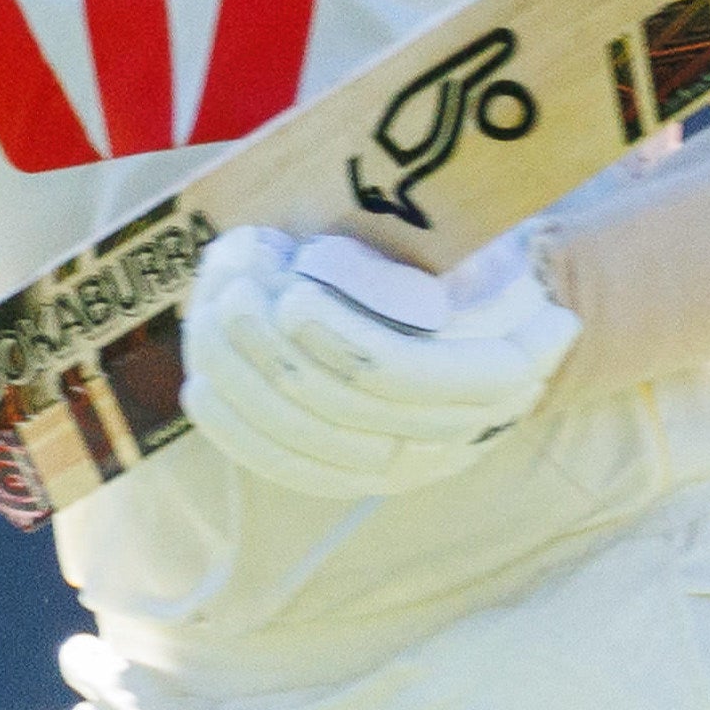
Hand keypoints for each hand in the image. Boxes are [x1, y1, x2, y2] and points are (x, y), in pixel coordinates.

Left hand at [177, 228, 575, 500]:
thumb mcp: (462, 236)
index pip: (416, 373)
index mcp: (507, 366)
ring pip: (314, 441)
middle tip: (232, 288)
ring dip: (248, 379)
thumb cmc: (467, 250)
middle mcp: (467, 429)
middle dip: (276, 349)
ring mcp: (416, 460)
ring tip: (213, 313)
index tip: (290, 292)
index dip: (344, 339)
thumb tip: (320, 265)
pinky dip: (240, 430)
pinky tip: (202, 385)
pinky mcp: (365, 472)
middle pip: (352, 412)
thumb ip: (411, 252)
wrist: (486, 299)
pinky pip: (294, 469)